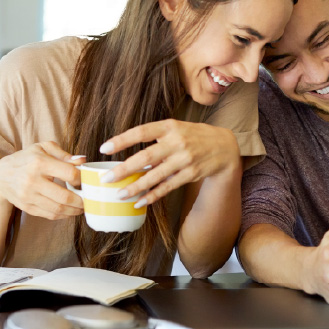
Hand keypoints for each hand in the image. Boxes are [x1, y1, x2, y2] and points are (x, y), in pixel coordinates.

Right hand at [0, 142, 84, 218]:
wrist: (0, 176)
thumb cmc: (26, 159)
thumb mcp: (43, 148)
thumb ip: (64, 154)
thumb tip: (82, 160)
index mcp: (39, 163)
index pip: (69, 173)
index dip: (82, 178)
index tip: (86, 180)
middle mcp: (32, 181)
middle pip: (65, 196)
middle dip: (82, 200)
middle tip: (90, 199)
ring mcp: (28, 196)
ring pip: (58, 209)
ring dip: (75, 210)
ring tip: (83, 207)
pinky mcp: (27, 207)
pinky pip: (50, 215)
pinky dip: (64, 215)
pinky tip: (71, 211)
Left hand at [99, 119, 240, 205]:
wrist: (224, 146)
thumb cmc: (194, 136)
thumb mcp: (177, 128)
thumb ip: (156, 137)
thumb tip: (129, 153)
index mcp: (170, 126)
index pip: (141, 132)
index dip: (122, 140)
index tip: (104, 149)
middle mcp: (177, 142)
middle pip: (146, 157)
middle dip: (124, 169)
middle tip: (106, 179)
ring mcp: (185, 159)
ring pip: (155, 176)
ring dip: (135, 187)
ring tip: (119, 194)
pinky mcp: (191, 174)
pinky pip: (167, 187)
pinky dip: (152, 195)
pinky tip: (139, 201)